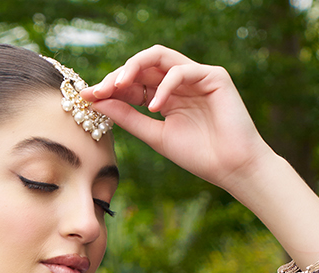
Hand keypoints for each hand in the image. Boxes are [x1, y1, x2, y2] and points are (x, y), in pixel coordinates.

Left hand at [82, 47, 271, 192]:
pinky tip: (154, 106)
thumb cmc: (198, 156)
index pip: (134, 82)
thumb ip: (130, 118)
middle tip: (98, 89)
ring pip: (160, 58)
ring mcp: (197, 76)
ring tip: (118, 86)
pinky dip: (165, 86)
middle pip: (143, 65)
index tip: (87, 97)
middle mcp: (179, 82)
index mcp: (165, 96)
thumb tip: (99, 103)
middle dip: (118, 75)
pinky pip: (182, 71)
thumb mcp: (155, 136)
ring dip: (135, 67)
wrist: (231, 168)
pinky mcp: (214, 76)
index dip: (111, 87)